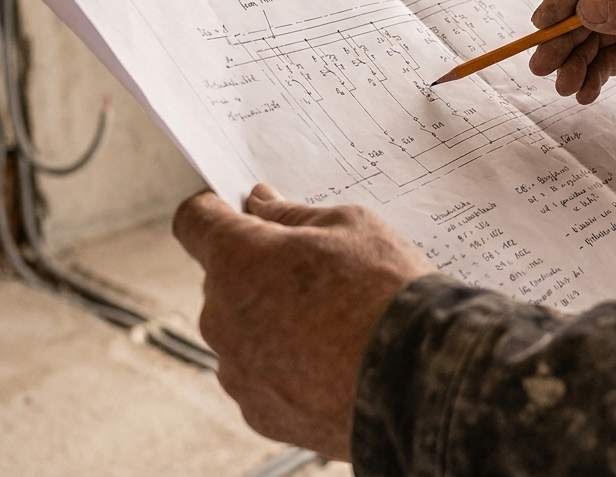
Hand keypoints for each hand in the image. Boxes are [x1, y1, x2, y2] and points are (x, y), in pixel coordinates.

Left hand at [172, 184, 433, 459]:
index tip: (238, 214)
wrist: (420, 375)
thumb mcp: (350, 225)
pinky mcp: (258, 411)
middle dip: (259, 272)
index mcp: (237, 259)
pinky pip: (260, 377)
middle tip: (317, 275)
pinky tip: (331, 363)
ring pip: (242, 332)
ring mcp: (237, 369)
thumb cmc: (386, 291)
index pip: (194, 221)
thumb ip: (292, 214)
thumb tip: (261, 204)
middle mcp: (221, 315)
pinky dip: (286, 368)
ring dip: (272, 323)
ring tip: (333, 326)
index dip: (215, 212)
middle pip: (224, 281)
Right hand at [529, 0, 615, 105]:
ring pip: (592, 34)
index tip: (545, 22)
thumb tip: (586, 9)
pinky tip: (585, 92)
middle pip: (589, 4)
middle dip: (564, 35)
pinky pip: (606, 57)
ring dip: (575, 60)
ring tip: (565, 86)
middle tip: (542, 65)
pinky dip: (592, 75)